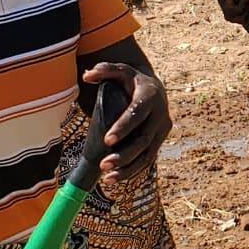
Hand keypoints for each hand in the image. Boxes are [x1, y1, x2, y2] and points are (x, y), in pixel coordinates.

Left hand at [81, 62, 170, 185]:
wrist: (153, 89)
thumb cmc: (131, 80)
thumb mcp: (120, 70)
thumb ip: (103, 70)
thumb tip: (87, 76)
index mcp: (151, 96)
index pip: (137, 114)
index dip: (123, 128)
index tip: (107, 140)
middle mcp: (161, 115)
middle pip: (144, 140)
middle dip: (124, 155)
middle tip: (103, 165)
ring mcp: (162, 131)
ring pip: (147, 155)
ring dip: (128, 169)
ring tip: (107, 178)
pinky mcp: (159, 142)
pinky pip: (148, 160)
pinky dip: (132, 171)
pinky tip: (115, 179)